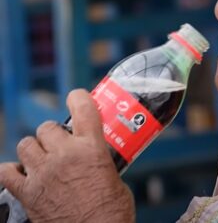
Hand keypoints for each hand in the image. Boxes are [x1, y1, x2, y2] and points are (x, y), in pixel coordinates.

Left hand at [0, 89, 134, 222]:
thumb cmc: (111, 213)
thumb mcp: (115, 177)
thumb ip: (100, 159)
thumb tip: (95, 154)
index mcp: (91, 148)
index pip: (82, 107)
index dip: (78, 97)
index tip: (76, 97)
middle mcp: (65, 155)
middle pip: (47, 126)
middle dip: (54, 133)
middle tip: (62, 143)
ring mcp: (44, 174)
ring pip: (26, 144)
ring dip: (35, 148)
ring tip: (44, 158)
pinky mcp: (28, 194)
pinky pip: (7, 172)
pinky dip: (13, 170)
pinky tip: (25, 173)